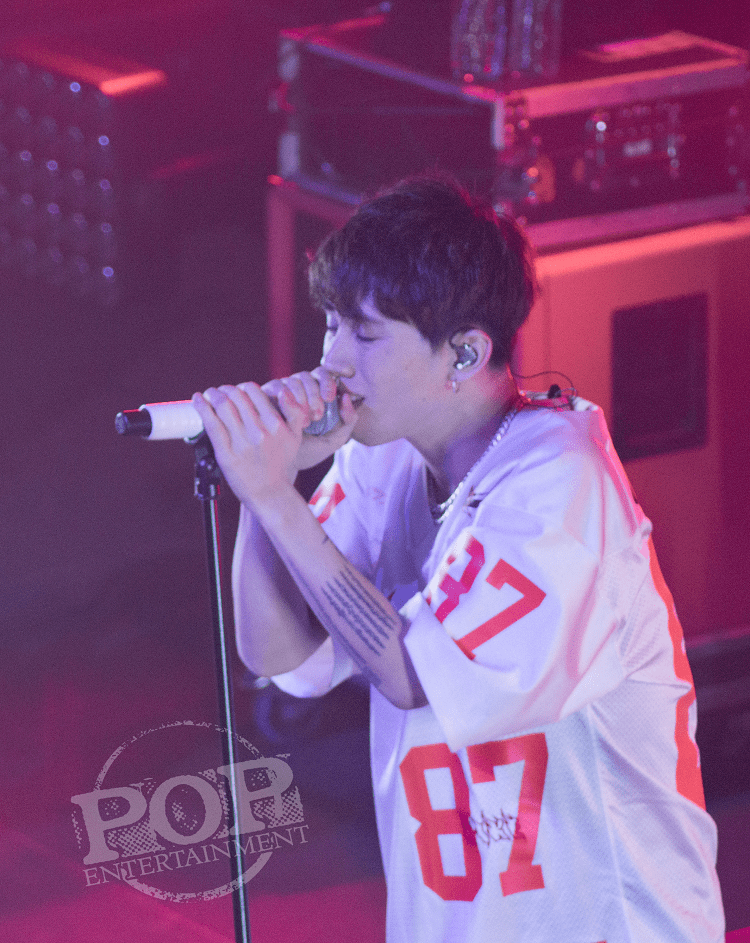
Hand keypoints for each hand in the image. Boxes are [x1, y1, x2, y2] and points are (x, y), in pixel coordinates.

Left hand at [191, 370, 355, 507]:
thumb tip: (283, 390)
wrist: (269, 493)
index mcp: (275, 424)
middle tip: (221, 391)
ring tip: (211, 394)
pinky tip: (198, 399)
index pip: (254, 391)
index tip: (238, 390)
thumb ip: (295, 412)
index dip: (243, 387)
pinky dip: (202, 407)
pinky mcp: (226, 454)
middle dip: (226, 390)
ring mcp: (241, 443)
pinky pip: (211, 424)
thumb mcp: (295, 436)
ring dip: (213, 394)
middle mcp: (259, 431)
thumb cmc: (280, 463)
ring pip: (223, 406)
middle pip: (236, 396)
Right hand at [261, 367, 355, 469]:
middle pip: (310, 375)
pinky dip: (285, 400)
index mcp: (317, 394)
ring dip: (303, 398)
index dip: (335, 372)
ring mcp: (282, 391)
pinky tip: (290, 417)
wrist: (284, 466)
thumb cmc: (310, 452)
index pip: (326, 373)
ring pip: (294, 380)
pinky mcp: (266, 396)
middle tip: (319, 414)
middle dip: (317, 392)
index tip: (345, 380)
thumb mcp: (335, 439)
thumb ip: (348, 421)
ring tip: (306, 422)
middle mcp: (299, 389)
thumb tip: (346, 397)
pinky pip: (276, 387)